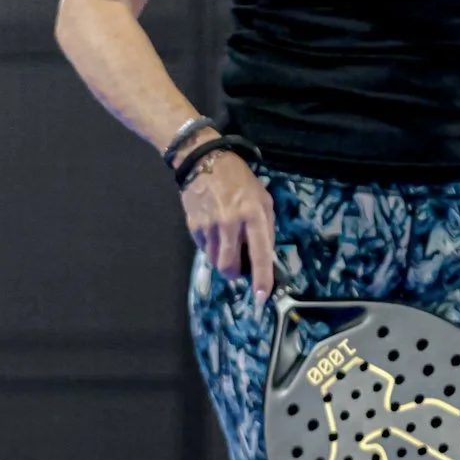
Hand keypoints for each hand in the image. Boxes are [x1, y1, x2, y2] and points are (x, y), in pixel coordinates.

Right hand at [180, 148, 276, 297]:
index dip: (261, 279)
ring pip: (215, 260)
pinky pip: (204, 249)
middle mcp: (231, 223)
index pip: (260, 254)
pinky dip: (211, 246)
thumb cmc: (239, 180)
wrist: (204, 161)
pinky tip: (214, 229)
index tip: (262, 297)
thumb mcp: (263, 199)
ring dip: (222, 258)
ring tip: (226, 239)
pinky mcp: (194, 226)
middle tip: (238, 265)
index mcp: (253, 215)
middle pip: (229, 266)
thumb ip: (266, 227)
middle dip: (234, 272)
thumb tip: (264, 256)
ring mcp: (210, 225)